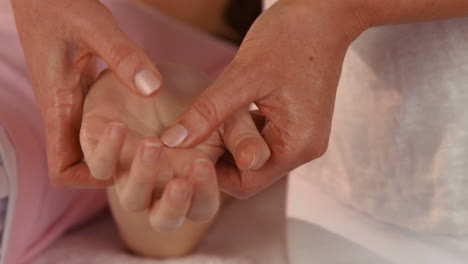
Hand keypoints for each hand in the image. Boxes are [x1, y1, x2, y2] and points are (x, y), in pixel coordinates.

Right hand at [11, 0, 162, 187]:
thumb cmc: (61, 6)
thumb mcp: (95, 26)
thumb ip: (123, 56)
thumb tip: (152, 89)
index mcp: (58, 107)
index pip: (62, 169)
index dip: (91, 179)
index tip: (126, 168)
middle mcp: (64, 113)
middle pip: (84, 165)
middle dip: (117, 169)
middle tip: (154, 160)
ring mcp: (74, 105)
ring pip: (94, 145)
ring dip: (123, 151)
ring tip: (160, 145)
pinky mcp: (83, 93)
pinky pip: (101, 123)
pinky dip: (123, 129)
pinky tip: (151, 119)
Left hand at [80, 64, 266, 230]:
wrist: (152, 70)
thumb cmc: (195, 95)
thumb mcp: (228, 112)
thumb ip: (243, 137)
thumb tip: (256, 160)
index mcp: (192, 180)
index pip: (200, 207)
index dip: (202, 194)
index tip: (203, 165)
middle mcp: (161, 182)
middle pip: (164, 219)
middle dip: (173, 206)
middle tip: (180, 181)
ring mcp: (130, 170)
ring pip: (132, 200)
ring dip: (143, 177)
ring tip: (153, 144)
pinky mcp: (102, 150)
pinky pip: (100, 166)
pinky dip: (108, 151)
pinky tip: (119, 126)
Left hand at [160, 0, 367, 197]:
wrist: (325, 13)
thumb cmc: (290, 37)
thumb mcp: (243, 76)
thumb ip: (207, 112)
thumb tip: (172, 141)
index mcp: (297, 145)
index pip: (246, 182)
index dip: (211, 173)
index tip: (184, 153)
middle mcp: (304, 148)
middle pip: (250, 172)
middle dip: (219, 158)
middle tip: (188, 138)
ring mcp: (302, 136)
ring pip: (254, 156)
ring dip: (229, 143)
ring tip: (202, 124)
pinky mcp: (296, 123)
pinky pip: (263, 139)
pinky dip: (242, 132)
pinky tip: (223, 113)